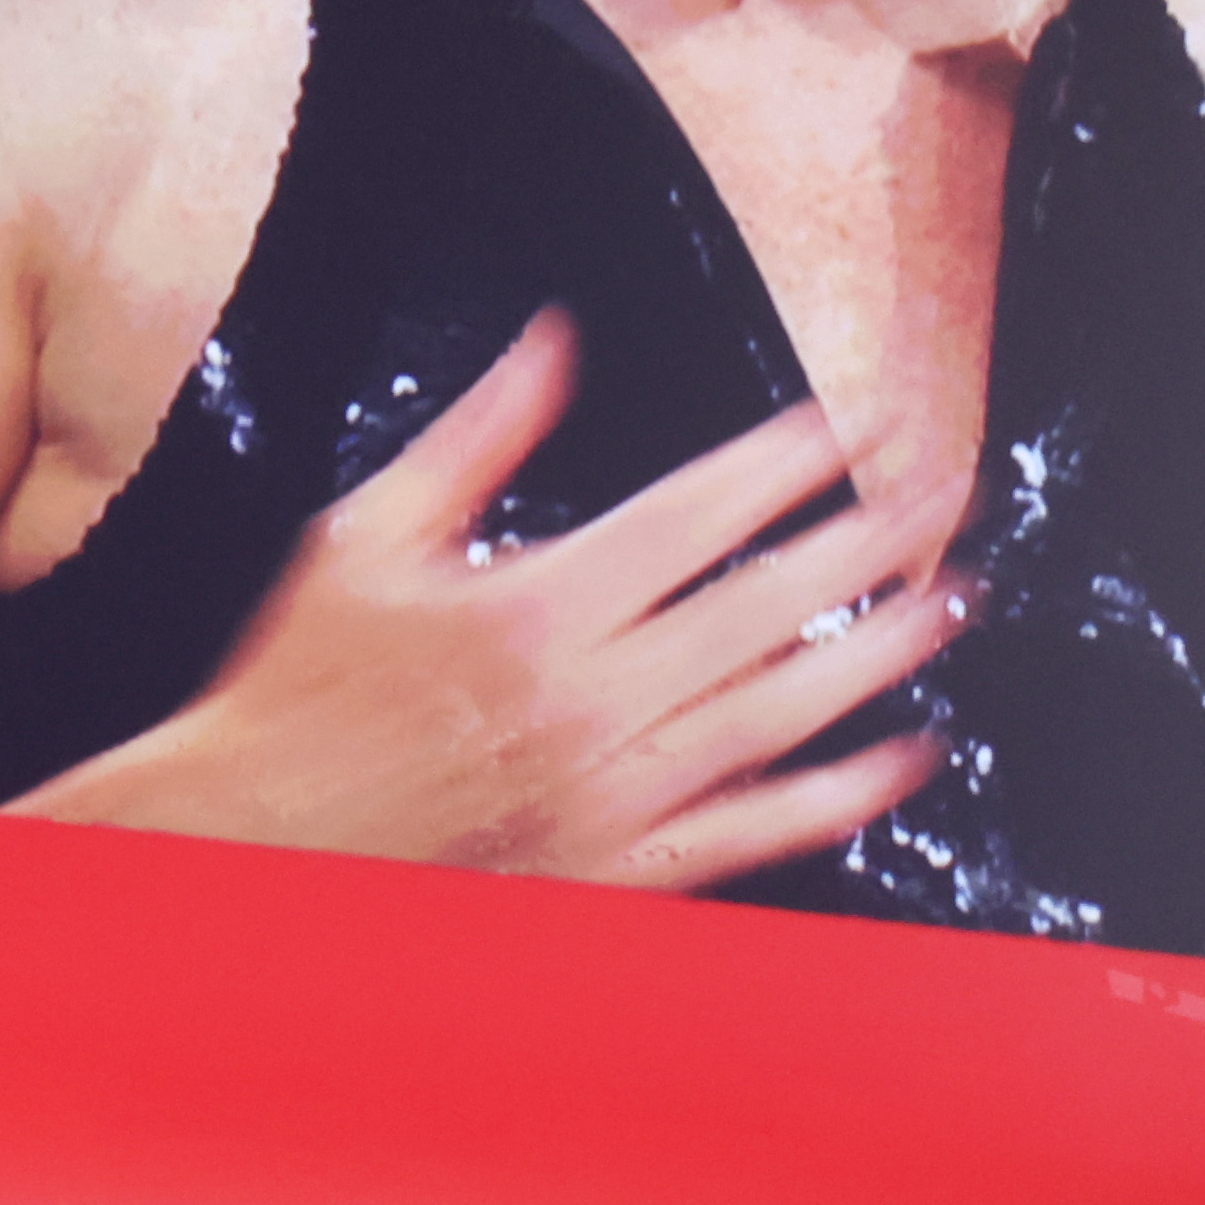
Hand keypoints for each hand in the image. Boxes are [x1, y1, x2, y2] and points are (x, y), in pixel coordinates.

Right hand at [10, 310, 972, 884]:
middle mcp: (590, 697)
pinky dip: (839, 794)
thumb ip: (474, 439)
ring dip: (876, 656)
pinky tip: (905, 756)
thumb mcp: (365, 539)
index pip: (689, 518)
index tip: (846, 427)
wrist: (257, 842)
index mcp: (533, 605)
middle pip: (762, 606)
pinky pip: (756, 828)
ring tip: (947, 604)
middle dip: (860, 545)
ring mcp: (614, 788)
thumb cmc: (300, 688)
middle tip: (939, 499)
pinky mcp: (623, 865)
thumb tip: (552, 339)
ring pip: (781, 711)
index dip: (778, 467)